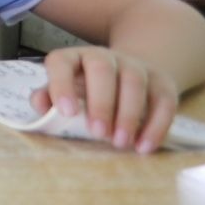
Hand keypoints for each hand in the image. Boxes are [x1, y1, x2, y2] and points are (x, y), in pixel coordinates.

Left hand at [35, 45, 178, 152]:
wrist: (127, 74)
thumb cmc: (86, 89)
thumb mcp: (65, 91)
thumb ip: (48, 98)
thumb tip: (41, 106)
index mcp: (74, 58)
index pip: (62, 62)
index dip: (61, 84)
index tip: (67, 112)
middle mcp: (104, 57)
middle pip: (102, 69)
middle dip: (100, 102)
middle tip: (98, 133)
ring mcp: (135, 66)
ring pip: (134, 81)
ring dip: (128, 114)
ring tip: (120, 143)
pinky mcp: (162, 82)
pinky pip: (163, 100)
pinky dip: (156, 125)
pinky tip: (144, 146)